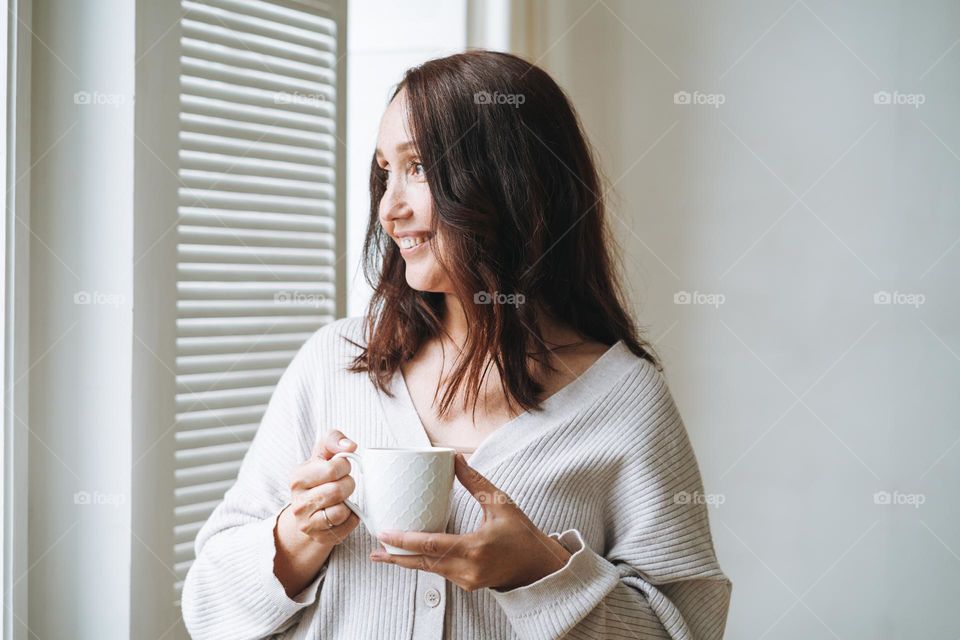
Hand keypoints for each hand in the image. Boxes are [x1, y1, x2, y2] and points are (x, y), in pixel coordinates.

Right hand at [279, 429, 360, 546]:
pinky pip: (346, 526)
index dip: (344, 466)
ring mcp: (307, 523)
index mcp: (297, 478)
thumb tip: (350, 446)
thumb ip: (334, 440)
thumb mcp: (322, 454)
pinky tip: (343, 512)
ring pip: (341, 511)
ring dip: (349, 503)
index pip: (332, 468)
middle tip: (344, 484)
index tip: (340, 468)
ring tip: (341, 499)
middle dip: (348, 484)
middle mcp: (298, 503)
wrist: (309, 511)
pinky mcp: (320, 538)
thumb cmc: (319, 477)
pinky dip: (351, 518)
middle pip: (338, 490)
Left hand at [369, 453, 571, 591]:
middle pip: (424, 564)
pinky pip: (441, 574)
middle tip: (374, 550)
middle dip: (397, 557)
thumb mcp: (501, 504)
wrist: (540, 567)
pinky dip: (425, 564)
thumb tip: (455, 458)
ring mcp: (468, 581)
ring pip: (430, 571)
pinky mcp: (469, 585)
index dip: (406, 540)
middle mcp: (469, 569)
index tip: (385, 533)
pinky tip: (412, 556)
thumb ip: (476, 482)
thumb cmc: (523, 535)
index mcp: (476, 548)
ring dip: (408, 561)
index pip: (433, 545)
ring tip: (385, 552)